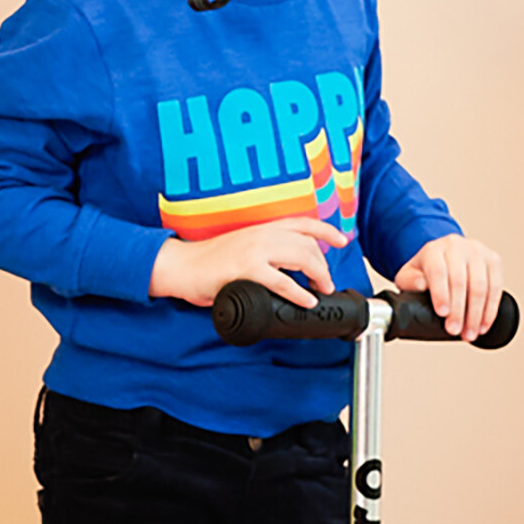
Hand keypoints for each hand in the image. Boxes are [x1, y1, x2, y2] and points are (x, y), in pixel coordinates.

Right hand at [148, 218, 343, 309]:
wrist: (181, 266)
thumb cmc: (208, 261)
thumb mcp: (241, 247)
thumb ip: (264, 251)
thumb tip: (286, 268)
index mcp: (261, 228)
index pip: (302, 222)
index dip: (326, 230)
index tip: (342, 239)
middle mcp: (261, 234)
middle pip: (307, 244)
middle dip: (323, 264)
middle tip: (325, 282)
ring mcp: (254, 250)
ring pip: (301, 257)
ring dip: (318, 276)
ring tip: (321, 290)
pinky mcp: (246, 269)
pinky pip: (282, 281)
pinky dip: (299, 293)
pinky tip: (306, 300)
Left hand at [395, 234, 503, 342]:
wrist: (444, 256)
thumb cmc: (425, 270)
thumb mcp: (408, 275)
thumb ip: (409, 281)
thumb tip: (421, 285)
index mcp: (434, 249)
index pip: (438, 271)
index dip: (441, 294)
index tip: (442, 314)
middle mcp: (457, 246)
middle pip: (460, 281)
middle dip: (459, 311)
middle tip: (455, 330)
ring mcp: (478, 251)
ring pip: (481, 285)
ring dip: (476, 314)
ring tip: (470, 333)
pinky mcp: (494, 260)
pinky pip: (496, 287)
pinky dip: (490, 309)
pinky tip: (483, 324)